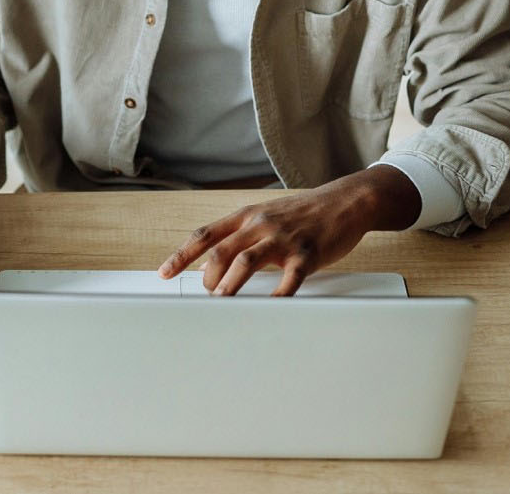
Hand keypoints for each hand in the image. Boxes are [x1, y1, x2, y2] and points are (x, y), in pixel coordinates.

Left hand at [155, 166, 419, 296]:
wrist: (345, 201)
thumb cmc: (304, 213)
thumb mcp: (266, 216)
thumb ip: (243, 236)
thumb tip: (216, 264)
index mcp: (246, 217)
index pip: (205, 235)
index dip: (182, 255)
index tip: (165, 273)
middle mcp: (260, 225)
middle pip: (221, 250)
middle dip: (207, 276)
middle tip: (207, 295)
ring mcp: (283, 238)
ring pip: (246, 261)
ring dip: (230, 284)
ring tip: (222, 301)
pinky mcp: (307, 252)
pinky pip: (289, 278)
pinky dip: (277, 295)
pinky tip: (270, 308)